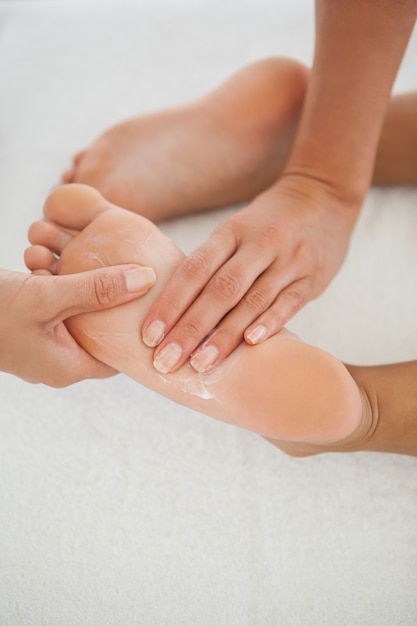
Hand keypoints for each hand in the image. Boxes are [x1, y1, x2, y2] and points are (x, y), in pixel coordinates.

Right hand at [0, 264, 154, 385]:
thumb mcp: (48, 297)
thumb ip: (96, 290)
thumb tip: (146, 279)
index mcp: (67, 367)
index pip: (118, 357)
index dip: (137, 332)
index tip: (154, 304)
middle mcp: (54, 362)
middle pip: (96, 331)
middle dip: (107, 298)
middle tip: (126, 273)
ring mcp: (37, 347)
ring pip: (71, 313)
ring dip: (75, 284)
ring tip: (82, 255)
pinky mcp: (23, 330)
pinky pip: (50, 307)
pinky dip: (53, 284)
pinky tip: (52, 258)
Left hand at [142, 175, 360, 372]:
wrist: (323, 196)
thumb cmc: (267, 224)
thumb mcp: (236, 230)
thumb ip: (211, 264)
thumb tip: (171, 309)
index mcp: (231, 231)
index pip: (194, 269)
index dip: (170, 303)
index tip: (149, 336)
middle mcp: (259, 243)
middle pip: (220, 289)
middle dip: (190, 328)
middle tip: (166, 360)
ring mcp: (289, 260)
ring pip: (252, 300)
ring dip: (225, 336)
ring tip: (200, 364)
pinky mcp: (313, 277)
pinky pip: (289, 302)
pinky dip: (269, 323)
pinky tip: (251, 344)